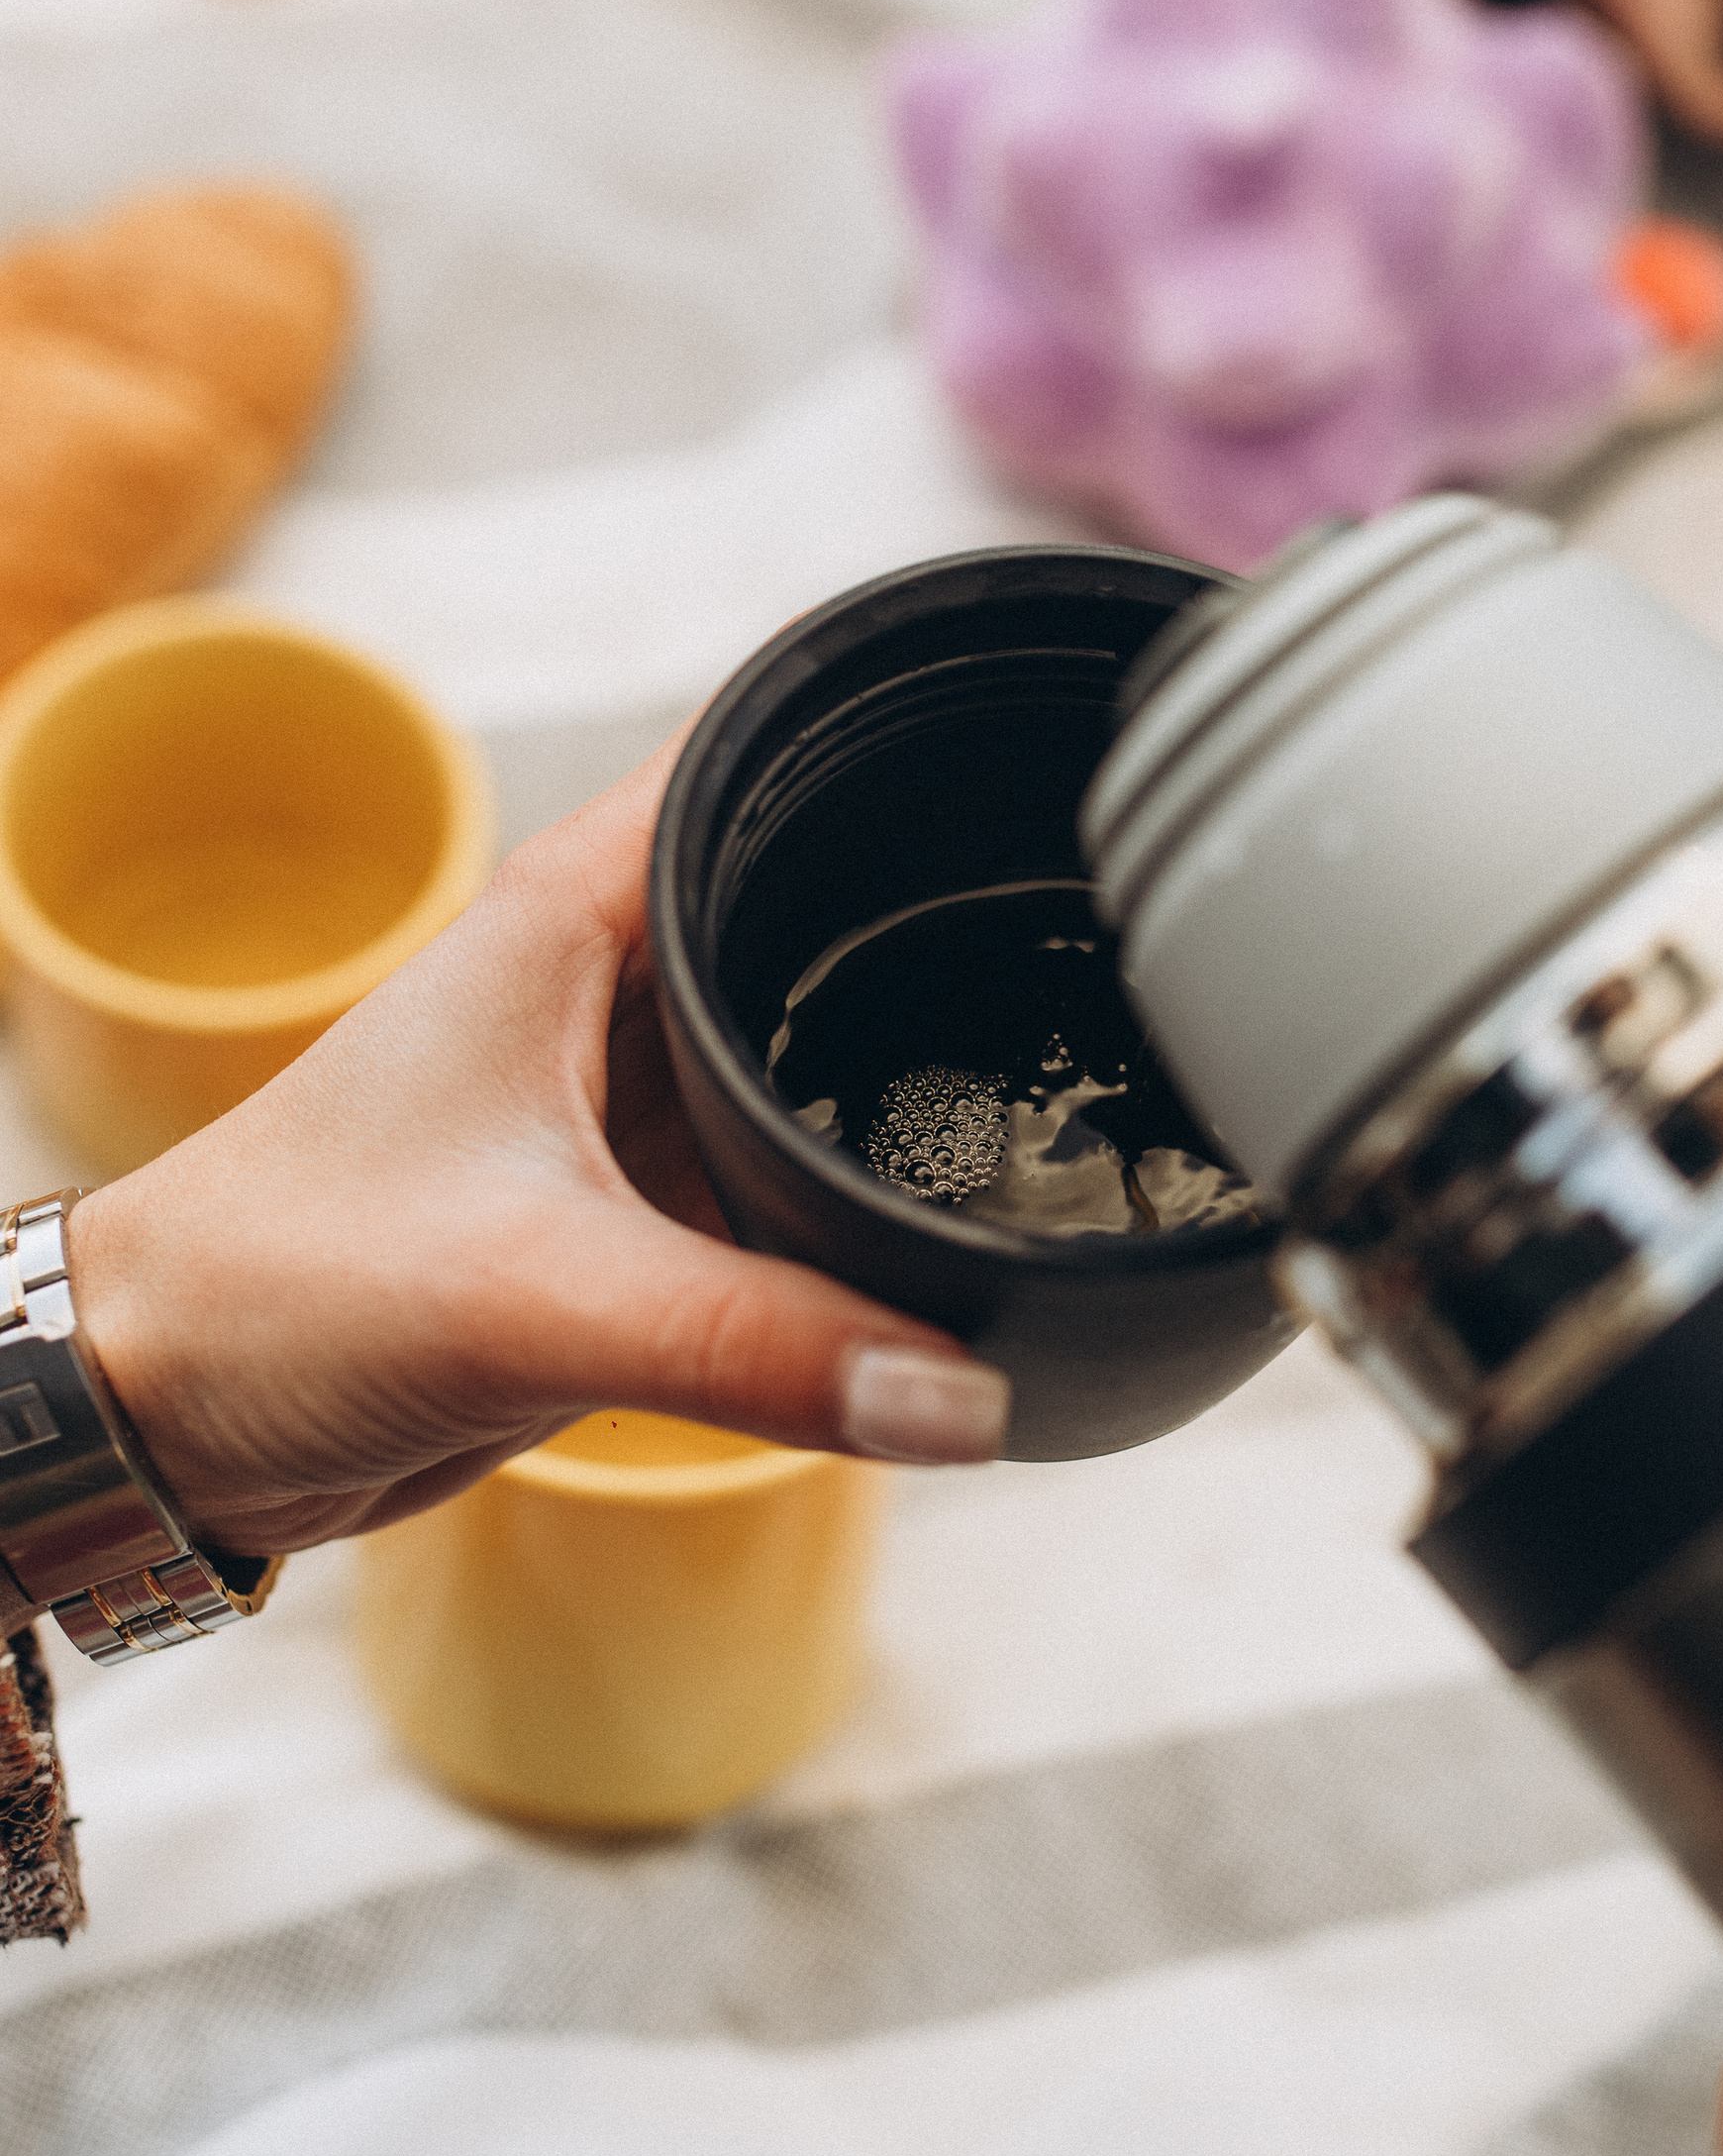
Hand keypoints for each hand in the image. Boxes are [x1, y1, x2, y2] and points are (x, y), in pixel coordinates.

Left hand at [62, 745, 1008, 1556]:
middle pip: (836, 903)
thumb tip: (972, 1397)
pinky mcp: (641, 1213)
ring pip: (828, 1053)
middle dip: (964, 928)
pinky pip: (798, 1185)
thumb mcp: (532, 1295)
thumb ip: (760, 1344)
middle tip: (1126, 966)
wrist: (162, 1415)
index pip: (784, 755)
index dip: (921, 740)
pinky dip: (873, 1207)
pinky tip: (965, 1233)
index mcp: (581, 910)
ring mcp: (634, 1098)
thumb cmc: (277, 1289)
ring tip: (1088, 1098)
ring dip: (923, 1081)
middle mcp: (617, 981)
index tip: (1067, 769)